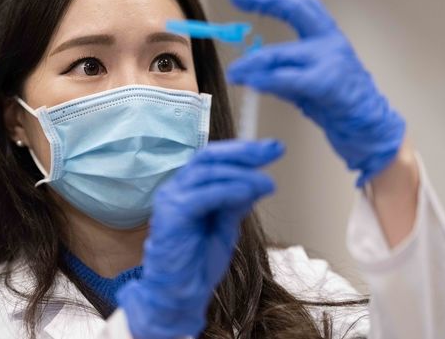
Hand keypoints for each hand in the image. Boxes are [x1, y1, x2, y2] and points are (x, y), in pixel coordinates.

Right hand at [116, 139, 283, 338]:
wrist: (179, 296)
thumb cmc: (198, 264)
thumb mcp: (225, 227)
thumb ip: (236, 203)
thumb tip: (257, 181)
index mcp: (187, 189)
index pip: (214, 159)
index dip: (244, 151)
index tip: (273, 148)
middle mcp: (175, 188)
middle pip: (209, 157)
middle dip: (244, 152)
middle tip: (273, 149)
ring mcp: (171, 200)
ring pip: (207, 173)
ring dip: (242, 174)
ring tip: (267, 182)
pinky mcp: (172, 216)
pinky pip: (204, 196)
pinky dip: (228, 191)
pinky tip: (249, 192)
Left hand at [226, 0, 405, 185]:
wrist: (369, 130)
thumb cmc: (338, 104)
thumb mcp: (306, 79)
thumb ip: (282, 67)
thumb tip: (250, 64)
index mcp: (326, 36)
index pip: (300, 2)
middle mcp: (330, 41)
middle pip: (295, 8)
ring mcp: (331, 60)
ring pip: (281, 53)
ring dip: (250, 62)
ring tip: (234, 72)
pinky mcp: (328, 83)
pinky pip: (288, 79)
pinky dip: (266, 81)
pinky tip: (251, 83)